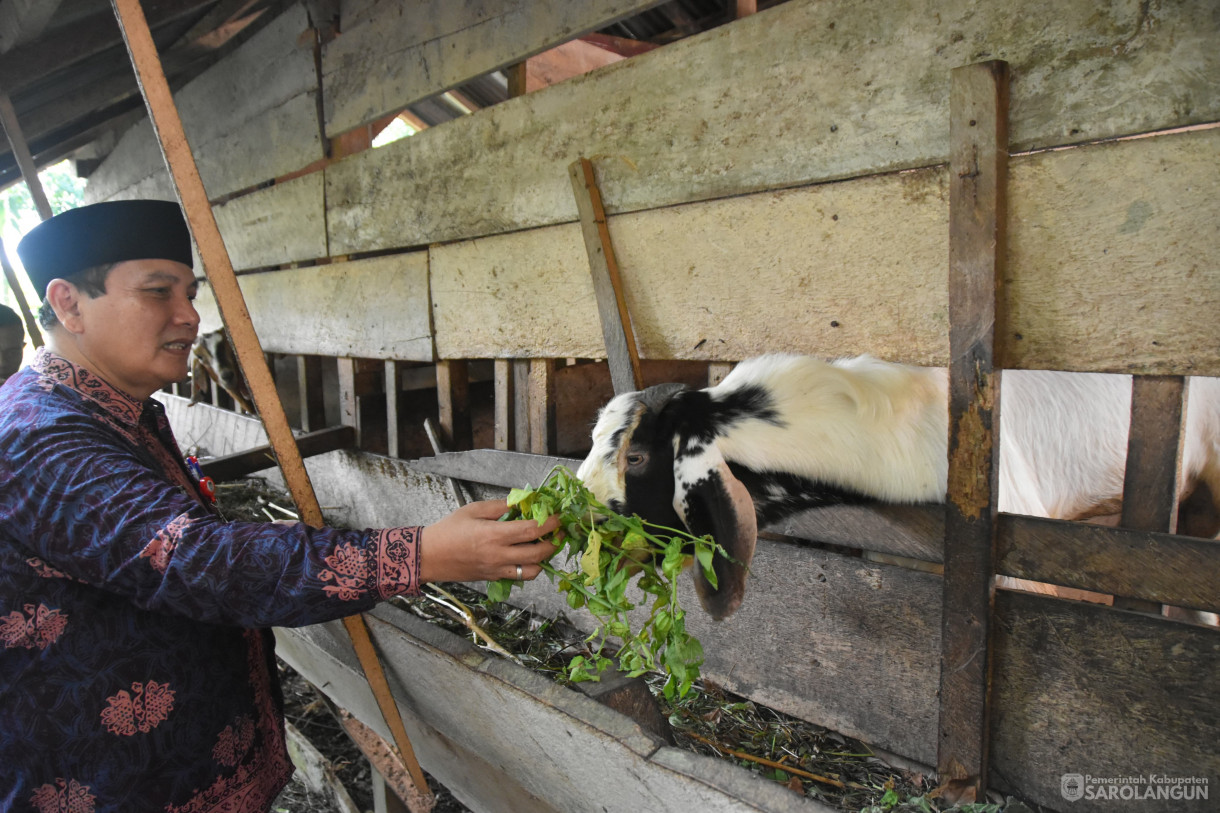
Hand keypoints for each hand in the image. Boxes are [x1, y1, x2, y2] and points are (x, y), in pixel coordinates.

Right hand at [418, 499, 560, 583]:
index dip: (550, 523)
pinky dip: (530, 568)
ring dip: (544, 558)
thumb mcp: (473, 510)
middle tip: (558, 531)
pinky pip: (520, 576)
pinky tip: (529, 556)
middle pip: (538, 553)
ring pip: (533, 570)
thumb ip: (499, 506)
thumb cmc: (448, 530)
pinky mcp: (494, 578)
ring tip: (545, 544)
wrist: (429, 557)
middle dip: (553, 542)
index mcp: (494, 535)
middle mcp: (499, 555)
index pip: (531, 530)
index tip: (558, 516)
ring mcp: (497, 570)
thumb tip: (521, 501)